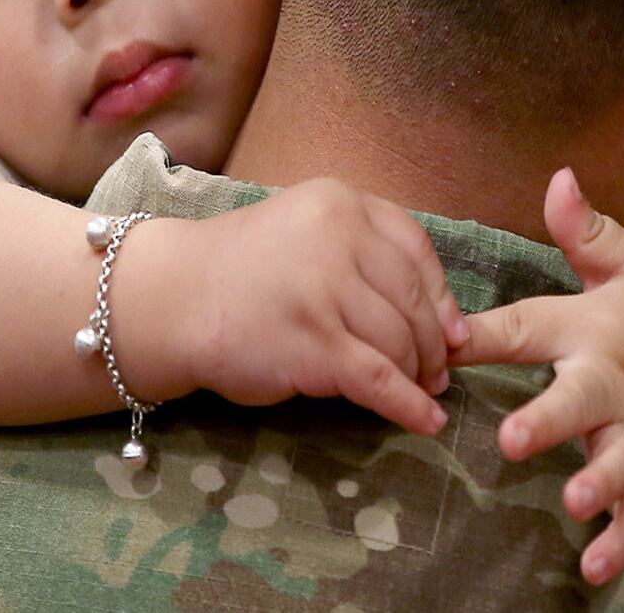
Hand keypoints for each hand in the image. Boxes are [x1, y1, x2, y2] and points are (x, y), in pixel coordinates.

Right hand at [136, 178, 467, 436]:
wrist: (170, 299)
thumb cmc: (238, 271)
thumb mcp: (304, 233)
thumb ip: (360, 255)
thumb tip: (436, 315)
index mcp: (339, 202)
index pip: (415, 248)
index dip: (439, 296)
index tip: (453, 329)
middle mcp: (339, 237)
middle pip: (412, 299)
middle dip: (433, 343)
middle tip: (439, 371)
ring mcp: (327, 289)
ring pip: (400, 340)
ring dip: (419, 374)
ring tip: (424, 392)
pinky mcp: (316, 343)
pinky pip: (379, 379)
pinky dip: (407, 404)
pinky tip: (423, 420)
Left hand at [450, 168, 623, 585]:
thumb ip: (587, 232)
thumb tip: (554, 176)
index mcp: (598, 327)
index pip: (531, 327)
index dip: (484, 335)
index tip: (443, 343)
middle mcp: (616, 384)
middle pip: (579, 402)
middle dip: (548, 421)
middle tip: (511, 439)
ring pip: (617, 464)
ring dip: (596, 484)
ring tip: (573, 502)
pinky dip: (622, 540)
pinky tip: (594, 567)